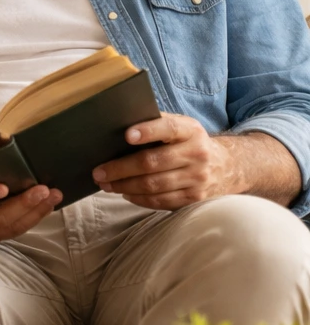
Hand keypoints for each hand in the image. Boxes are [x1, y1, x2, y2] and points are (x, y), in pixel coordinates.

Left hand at [93, 114, 237, 208]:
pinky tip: (125, 193)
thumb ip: (157, 123)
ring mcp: (197, 179)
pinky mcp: (194, 199)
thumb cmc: (189, 143)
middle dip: (121, 168)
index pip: (169, 128)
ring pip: (153, 185)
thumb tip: (119, 123)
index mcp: (191, 131)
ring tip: (105, 184)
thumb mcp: (182, 126)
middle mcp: (197, 154)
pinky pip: (160, 201)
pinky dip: (138, 198)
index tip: (126, 135)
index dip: (148, 131)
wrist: (225, 167)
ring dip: (124, 186)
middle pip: (153, 162)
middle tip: (98, 172)